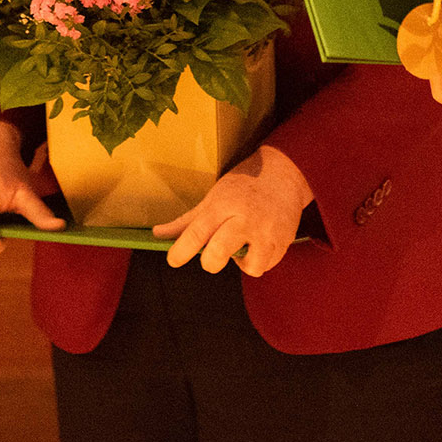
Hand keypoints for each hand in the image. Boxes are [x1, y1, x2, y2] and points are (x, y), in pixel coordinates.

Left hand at [156, 144, 311, 276]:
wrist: (284, 174)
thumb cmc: (243, 185)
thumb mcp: (214, 197)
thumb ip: (187, 220)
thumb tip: (157, 234)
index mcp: (223, 205)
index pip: (196, 233)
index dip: (181, 251)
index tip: (173, 260)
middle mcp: (245, 219)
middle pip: (218, 253)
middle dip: (210, 262)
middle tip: (210, 257)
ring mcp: (267, 231)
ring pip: (249, 267)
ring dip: (241, 263)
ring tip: (241, 248)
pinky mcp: (283, 241)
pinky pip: (266, 265)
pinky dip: (259, 260)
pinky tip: (257, 245)